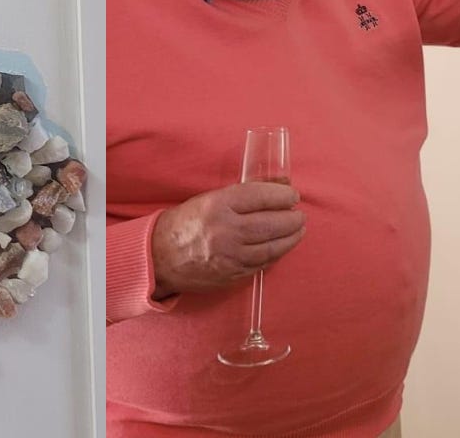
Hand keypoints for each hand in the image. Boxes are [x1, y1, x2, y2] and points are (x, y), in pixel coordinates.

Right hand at [150, 182, 304, 298]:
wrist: (160, 257)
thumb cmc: (185, 223)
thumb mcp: (209, 200)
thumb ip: (242, 195)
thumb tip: (279, 186)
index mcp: (217, 206)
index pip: (260, 196)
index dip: (281, 195)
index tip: (293, 195)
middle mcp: (225, 231)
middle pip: (271, 223)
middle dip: (292, 218)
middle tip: (299, 215)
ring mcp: (230, 256)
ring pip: (272, 247)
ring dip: (291, 238)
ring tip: (298, 230)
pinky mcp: (233, 274)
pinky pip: (263, 263)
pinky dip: (277, 254)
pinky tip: (282, 246)